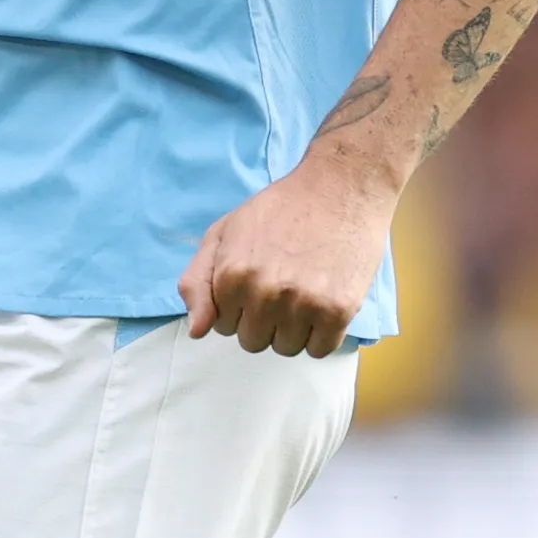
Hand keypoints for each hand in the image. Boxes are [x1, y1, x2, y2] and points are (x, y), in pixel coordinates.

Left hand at [176, 153, 396, 356]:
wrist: (340, 187)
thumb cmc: (279, 208)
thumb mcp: (223, 233)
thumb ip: (198, 282)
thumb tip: (197, 332)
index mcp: (232, 275)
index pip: (222, 326)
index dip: (239, 306)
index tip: (256, 281)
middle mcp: (265, 294)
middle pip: (253, 342)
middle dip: (263, 319)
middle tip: (282, 285)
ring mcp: (303, 304)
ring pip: (286, 349)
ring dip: (293, 329)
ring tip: (303, 292)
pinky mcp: (338, 310)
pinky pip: (319, 350)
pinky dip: (321, 335)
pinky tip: (323, 303)